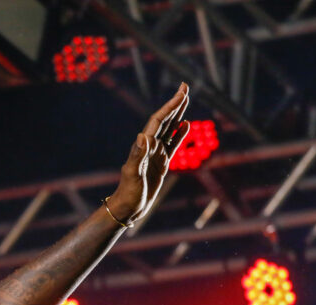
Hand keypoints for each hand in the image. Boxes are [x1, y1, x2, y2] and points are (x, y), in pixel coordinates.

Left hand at [106, 83, 190, 224]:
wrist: (129, 207)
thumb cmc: (129, 192)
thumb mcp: (133, 175)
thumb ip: (138, 155)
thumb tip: (143, 136)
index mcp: (143, 145)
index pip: (158, 121)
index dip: (170, 106)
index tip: (182, 94)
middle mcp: (150, 146)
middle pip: (165, 119)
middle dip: (175, 103)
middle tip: (185, 86)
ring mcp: (156, 153)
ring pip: (170, 129)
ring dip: (178, 114)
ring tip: (186, 99)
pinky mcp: (162, 162)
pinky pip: (173, 144)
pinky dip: (180, 134)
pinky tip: (187, 125)